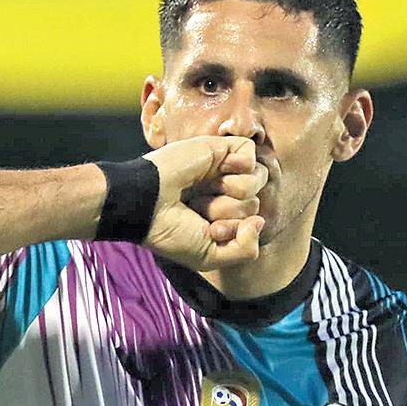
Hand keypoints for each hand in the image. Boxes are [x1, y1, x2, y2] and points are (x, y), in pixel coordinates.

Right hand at [143, 136, 266, 269]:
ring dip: (232, 194)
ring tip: (203, 193)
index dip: (235, 232)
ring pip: (257, 181)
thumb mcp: (210, 256)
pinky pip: (251, 154)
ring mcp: (221, 170)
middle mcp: (223, 193)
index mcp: (222, 217)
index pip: (253, 224)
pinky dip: (241, 166)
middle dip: (230, 214)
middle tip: (200, 210)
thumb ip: (245, 250)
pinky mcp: (218, 149)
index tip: (208, 231)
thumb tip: (261, 221)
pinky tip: (221, 169)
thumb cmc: (171, 233)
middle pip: (255, 205)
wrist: (145, 205)